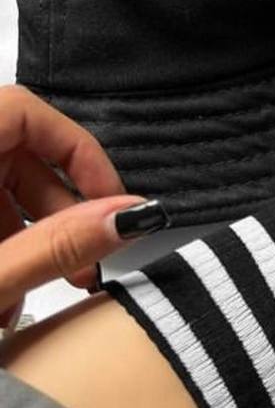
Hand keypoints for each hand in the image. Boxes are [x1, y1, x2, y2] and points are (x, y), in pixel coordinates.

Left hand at [0, 86, 149, 328]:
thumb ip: (56, 247)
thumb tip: (130, 216)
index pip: (25, 110)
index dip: (77, 152)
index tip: (108, 202)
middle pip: (15, 152)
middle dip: (59, 211)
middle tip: (82, 263)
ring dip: (29, 237)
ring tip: (33, 297)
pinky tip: (2, 296)